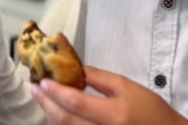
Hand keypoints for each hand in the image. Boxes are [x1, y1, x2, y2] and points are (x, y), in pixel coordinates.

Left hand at [31, 66, 187, 124]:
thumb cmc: (151, 111)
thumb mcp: (127, 87)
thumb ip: (100, 78)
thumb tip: (77, 69)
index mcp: (114, 114)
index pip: (77, 103)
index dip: (56, 92)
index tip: (43, 81)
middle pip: (65, 120)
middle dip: (46, 103)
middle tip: (36, 88)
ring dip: (51, 112)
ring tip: (43, 97)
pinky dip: (62, 122)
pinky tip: (57, 112)